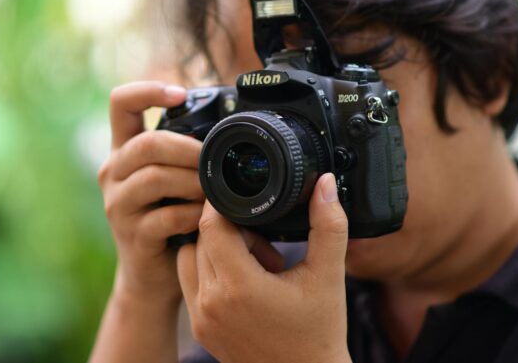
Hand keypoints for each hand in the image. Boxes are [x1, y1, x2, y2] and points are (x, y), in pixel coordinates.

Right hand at [98, 81, 203, 305]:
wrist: (154, 276)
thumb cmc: (172, 219)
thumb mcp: (174, 179)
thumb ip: (186, 152)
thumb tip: (231, 123)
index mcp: (124, 150)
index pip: (121, 103)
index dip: (148, 91)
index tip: (180, 94)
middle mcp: (113, 172)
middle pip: (146, 144)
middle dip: (188, 149)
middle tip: (214, 160)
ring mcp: (118, 205)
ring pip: (155, 178)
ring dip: (194, 182)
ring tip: (215, 190)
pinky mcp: (132, 235)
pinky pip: (166, 216)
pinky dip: (193, 214)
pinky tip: (206, 217)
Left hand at [177, 173, 351, 362]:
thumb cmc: (319, 333)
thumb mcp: (328, 275)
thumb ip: (328, 225)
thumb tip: (324, 183)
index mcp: (239, 287)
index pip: (211, 226)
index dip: (224, 205)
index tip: (244, 198)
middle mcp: (211, 303)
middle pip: (201, 238)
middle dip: (229, 229)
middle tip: (263, 242)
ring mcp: (201, 319)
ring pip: (189, 257)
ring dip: (215, 249)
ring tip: (252, 261)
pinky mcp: (199, 329)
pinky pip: (189, 282)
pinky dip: (209, 271)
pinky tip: (243, 280)